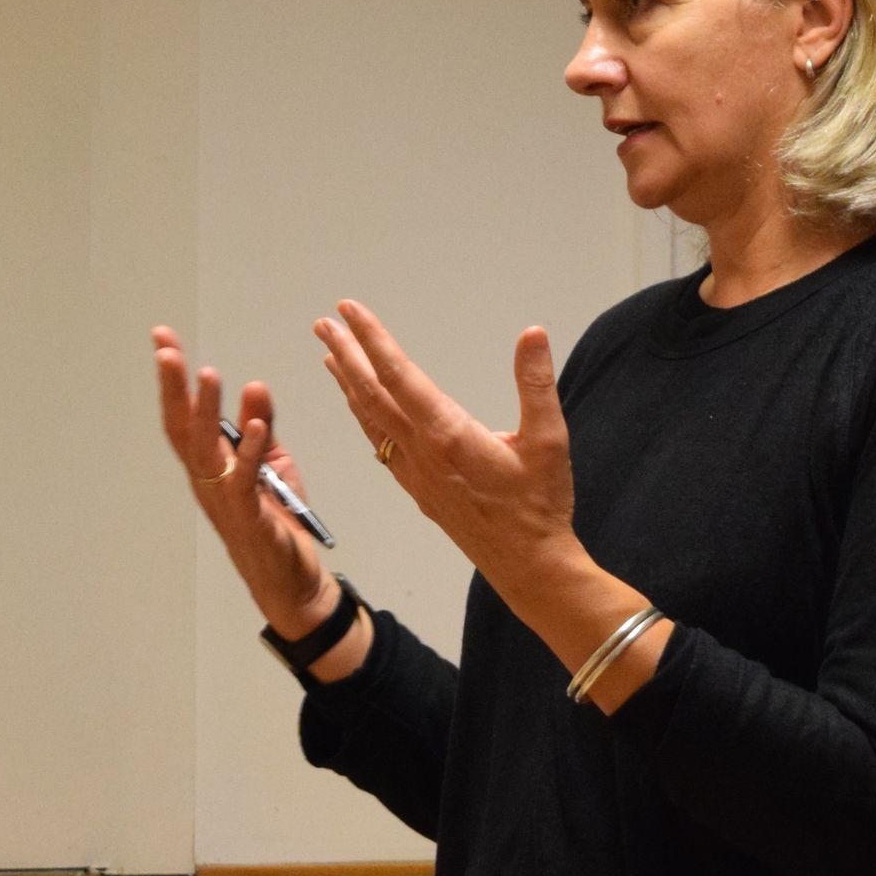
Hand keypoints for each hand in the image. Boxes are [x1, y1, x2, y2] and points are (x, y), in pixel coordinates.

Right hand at [152, 325, 336, 638]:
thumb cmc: (277, 524)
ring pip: (208, 451)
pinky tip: (259, 424)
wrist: (293, 582)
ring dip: (207, 413)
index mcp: (211, 466)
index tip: (164, 339)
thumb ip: (262, 427)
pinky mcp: (251, 518)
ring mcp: (225, 501)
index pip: (184, 415)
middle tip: (165, 347)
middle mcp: (208, 481)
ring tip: (207, 375)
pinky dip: (253, 450)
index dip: (173, 379)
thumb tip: (255, 386)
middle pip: (183, 428)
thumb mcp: (272, 465)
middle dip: (173, 387)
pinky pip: (248, 480)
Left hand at [314, 300, 580, 606]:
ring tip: (330, 354)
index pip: (400, 375)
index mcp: (448, 434)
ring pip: (370, 419)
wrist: (527, 565)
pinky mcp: (417, 488)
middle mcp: (421, 451)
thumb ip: (537, 383)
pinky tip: (359, 406)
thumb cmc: (539, 505)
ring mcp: (414, 472)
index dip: (373, 339)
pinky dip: (362, 415)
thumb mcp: (549, 440)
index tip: (349, 311)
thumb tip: (532, 334)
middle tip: (325, 323)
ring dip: (348, 383)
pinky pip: (379, 442)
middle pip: (373, 394)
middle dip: (347, 354)